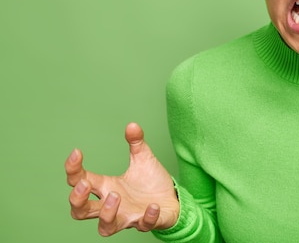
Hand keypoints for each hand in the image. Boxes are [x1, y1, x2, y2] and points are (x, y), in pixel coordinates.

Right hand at [65, 122, 179, 235]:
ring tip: (116, 195)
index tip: (77, 152)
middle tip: (85, 184)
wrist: (172, 199)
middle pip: (80, 212)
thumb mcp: (143, 159)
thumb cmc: (151, 183)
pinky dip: (147, 218)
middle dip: (77, 200)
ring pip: (105, 227)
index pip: (79, 181)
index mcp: (106, 187)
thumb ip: (136, 143)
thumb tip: (132, 125)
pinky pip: (142, 226)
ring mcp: (127, 217)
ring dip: (107, 213)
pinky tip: (152, 206)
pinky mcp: (145, 223)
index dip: (73, 169)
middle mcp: (112, 205)